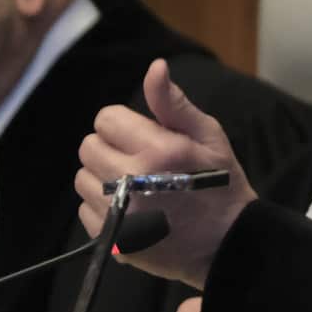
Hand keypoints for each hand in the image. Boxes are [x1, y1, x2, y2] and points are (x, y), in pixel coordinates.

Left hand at [76, 59, 257, 287]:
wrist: (227, 244)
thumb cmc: (222, 185)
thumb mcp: (210, 137)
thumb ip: (174, 103)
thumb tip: (154, 67)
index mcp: (157, 150)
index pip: (107, 118)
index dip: (126, 125)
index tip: (146, 138)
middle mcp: (131, 180)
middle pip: (89, 146)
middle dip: (112, 149)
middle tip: (142, 162)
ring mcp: (118, 213)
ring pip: (83, 177)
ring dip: (104, 177)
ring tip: (136, 187)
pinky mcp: (111, 238)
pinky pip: (85, 210)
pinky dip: (103, 207)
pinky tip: (133, 210)